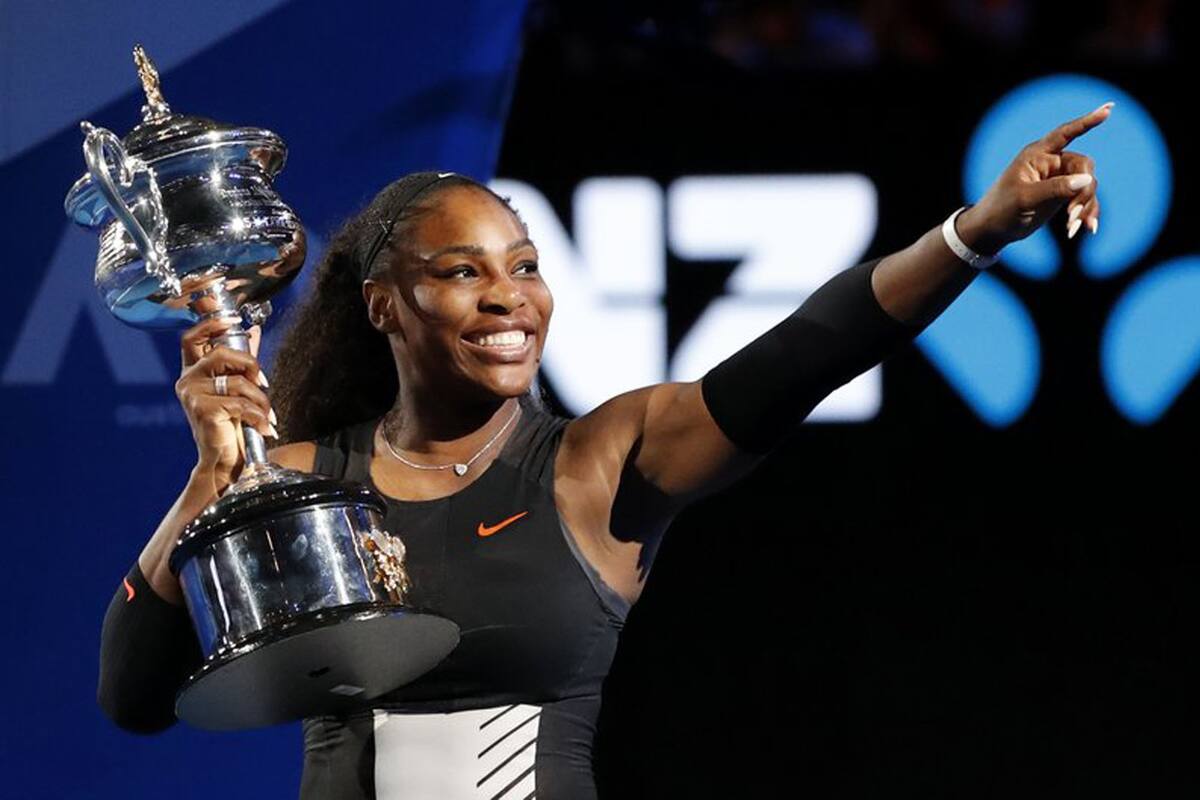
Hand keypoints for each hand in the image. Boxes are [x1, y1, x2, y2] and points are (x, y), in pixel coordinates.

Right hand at [175, 317, 274, 484]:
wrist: (224, 459)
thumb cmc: (229, 425)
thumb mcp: (236, 388)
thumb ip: (241, 360)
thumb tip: (253, 331)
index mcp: (193, 372)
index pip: (192, 338)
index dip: (210, 324)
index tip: (234, 319)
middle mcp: (187, 380)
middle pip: (220, 353)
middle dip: (249, 365)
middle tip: (262, 384)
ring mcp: (191, 394)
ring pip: (236, 382)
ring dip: (260, 399)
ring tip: (266, 415)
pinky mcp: (202, 409)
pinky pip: (240, 403)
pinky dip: (257, 415)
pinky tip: (262, 427)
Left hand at [957, 102, 1111, 254]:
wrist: (993, 230)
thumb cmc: (1001, 209)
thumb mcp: (1025, 198)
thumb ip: (1055, 188)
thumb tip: (1087, 179)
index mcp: (1037, 155)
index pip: (1065, 133)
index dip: (1087, 121)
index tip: (1108, 109)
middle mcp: (1051, 163)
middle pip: (1084, 167)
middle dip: (1084, 190)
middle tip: (1072, 214)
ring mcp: (1059, 179)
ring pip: (1088, 185)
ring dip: (1085, 206)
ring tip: (1073, 227)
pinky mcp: (1063, 196)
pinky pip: (1084, 200)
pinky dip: (1087, 213)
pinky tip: (1087, 228)